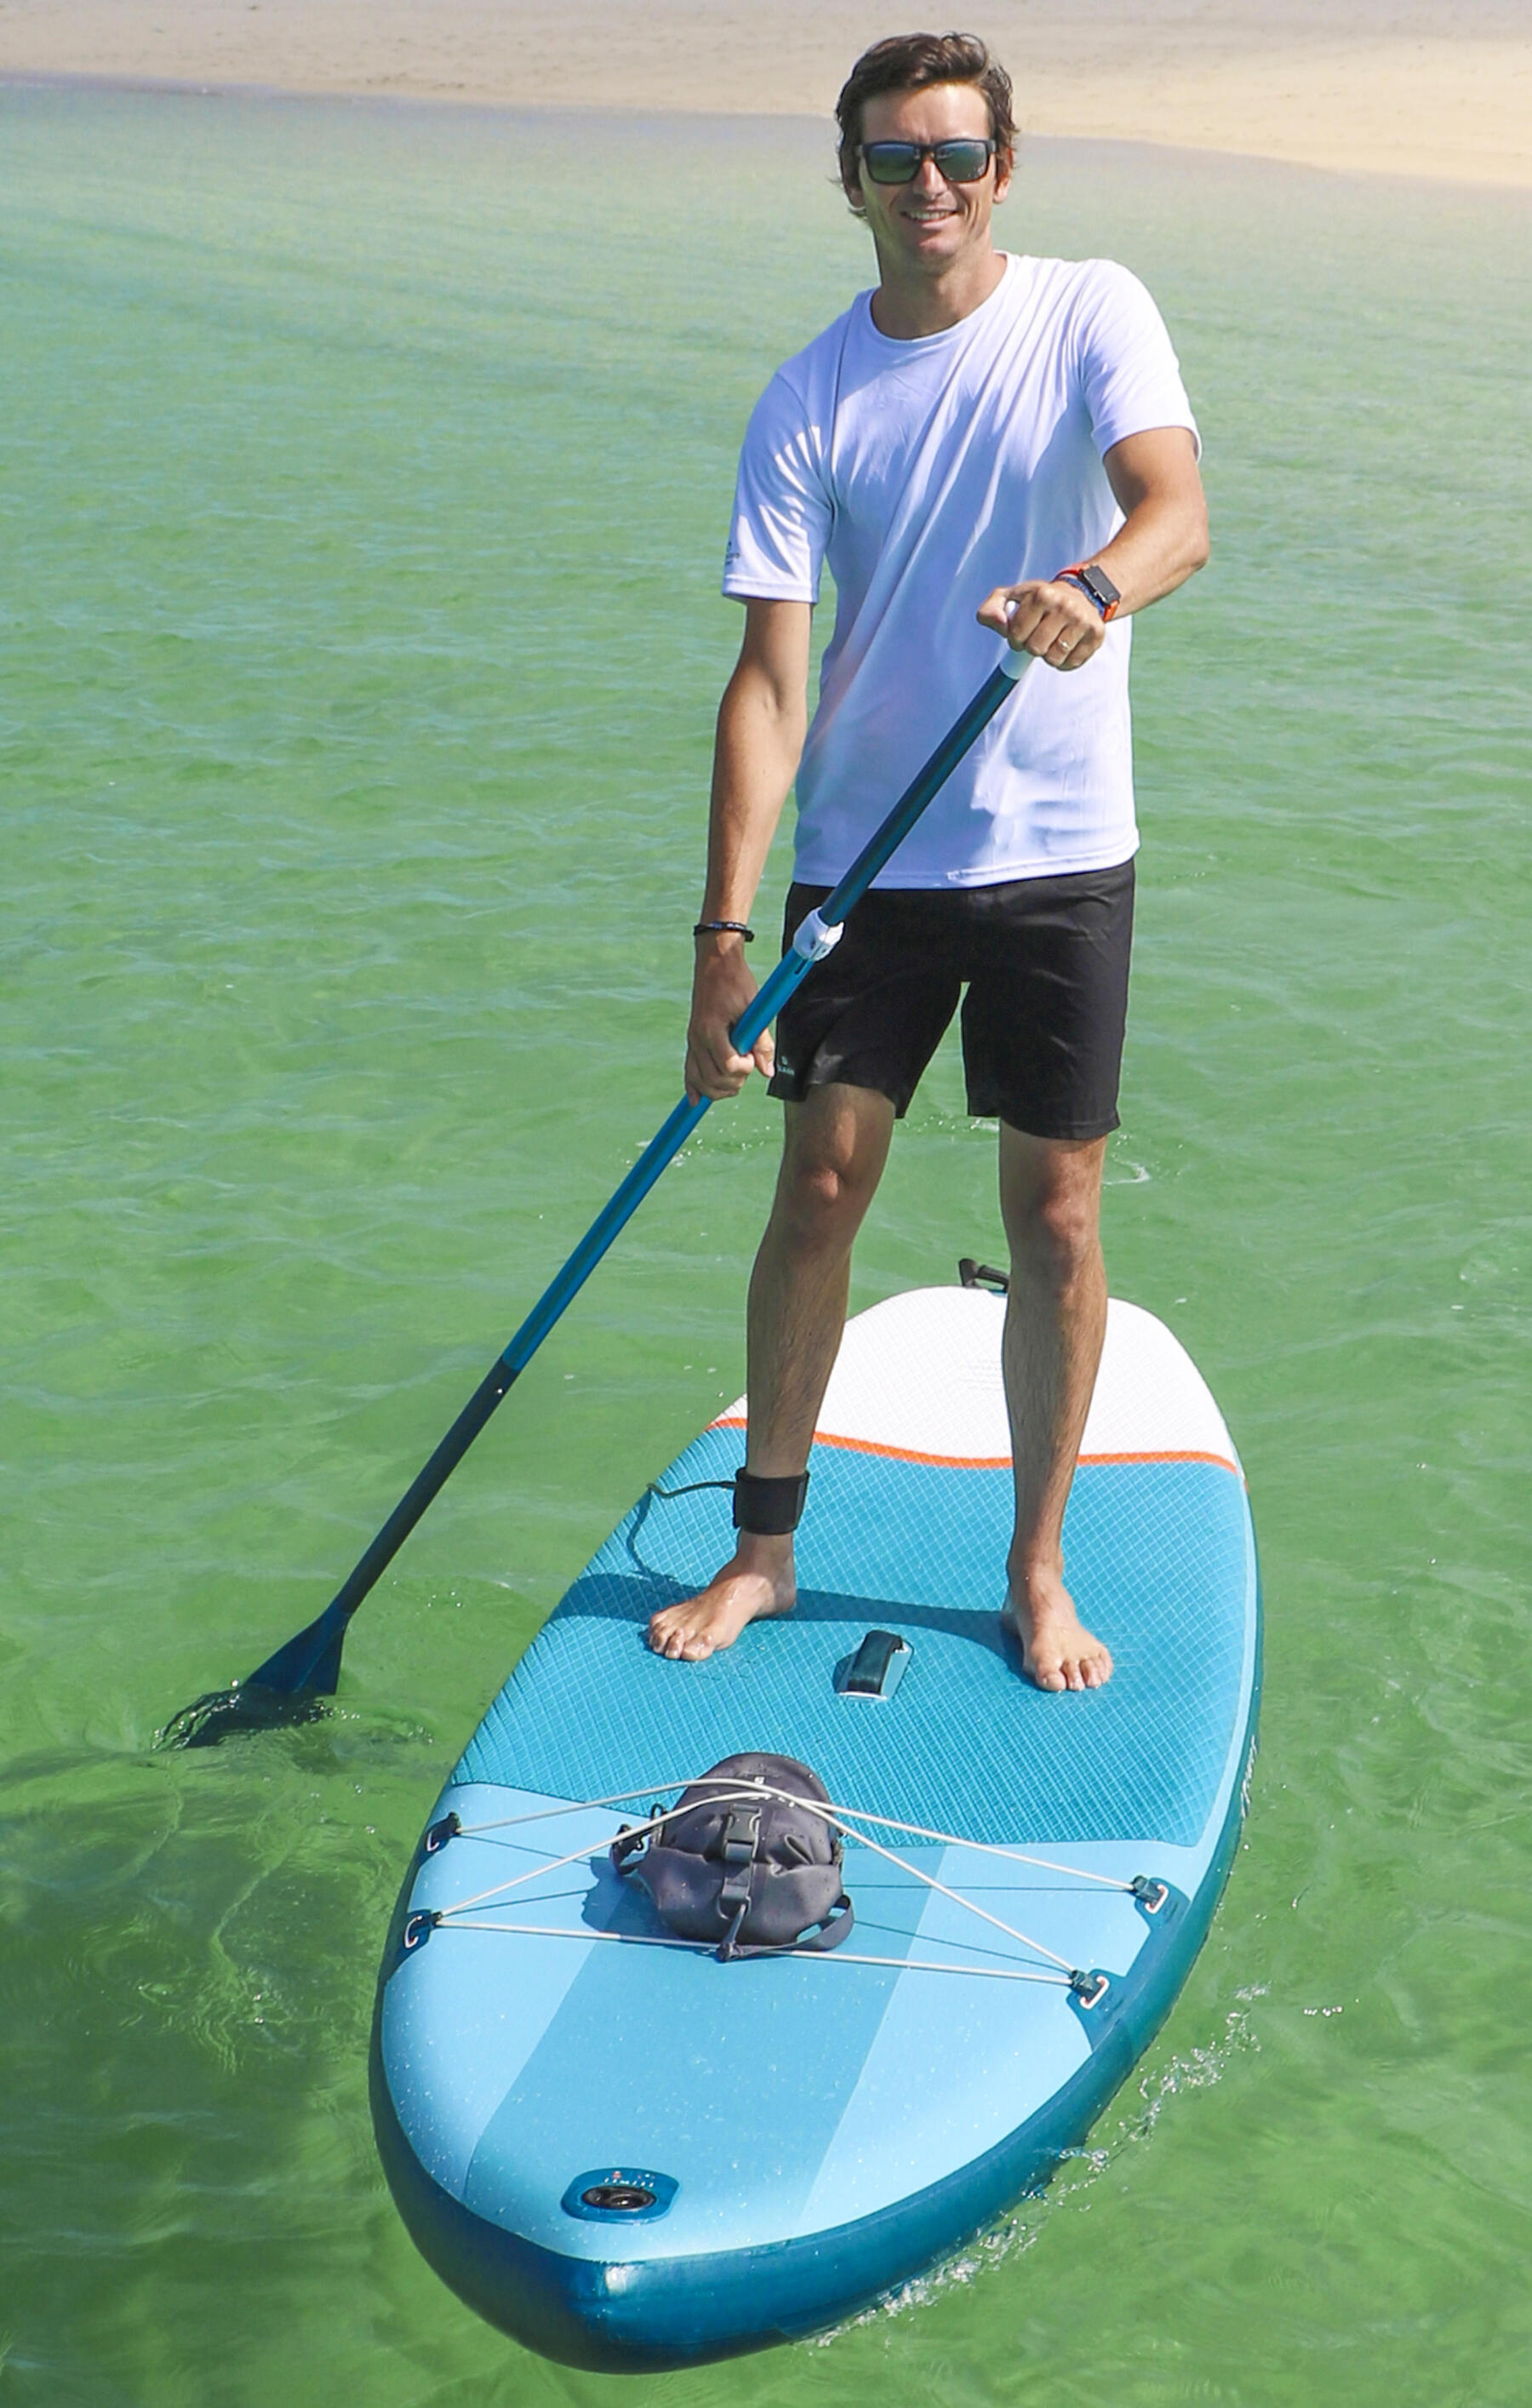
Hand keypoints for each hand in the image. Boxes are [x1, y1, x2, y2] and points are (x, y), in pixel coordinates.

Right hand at [685, 938, 774, 1102]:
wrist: (716, 963)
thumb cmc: (737, 982)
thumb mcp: (754, 1010)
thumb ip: (762, 1043)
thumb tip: (767, 1072)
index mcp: (712, 1030)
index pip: (726, 1066)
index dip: (743, 1069)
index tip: (753, 1060)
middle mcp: (697, 1039)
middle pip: (711, 1079)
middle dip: (733, 1083)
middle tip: (748, 1069)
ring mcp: (692, 1040)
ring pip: (698, 1080)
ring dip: (717, 1089)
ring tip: (735, 1082)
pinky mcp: (692, 1040)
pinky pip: (689, 1069)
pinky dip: (693, 1086)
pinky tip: (695, 1101)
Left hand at [976, 577, 1106, 672]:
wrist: (1080, 593)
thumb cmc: (1040, 600)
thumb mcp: (1011, 597)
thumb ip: (992, 609)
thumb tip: (998, 624)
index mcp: (1042, 595)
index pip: (1016, 634)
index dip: (1015, 638)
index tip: (1022, 631)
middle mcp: (1065, 606)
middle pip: (1036, 649)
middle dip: (1032, 647)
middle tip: (1038, 636)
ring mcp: (1083, 621)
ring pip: (1054, 659)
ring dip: (1048, 655)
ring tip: (1053, 639)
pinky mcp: (1096, 636)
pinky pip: (1071, 664)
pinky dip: (1064, 661)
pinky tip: (1066, 644)